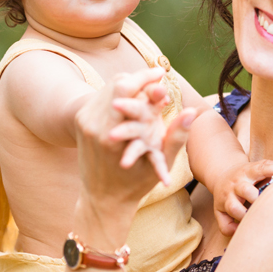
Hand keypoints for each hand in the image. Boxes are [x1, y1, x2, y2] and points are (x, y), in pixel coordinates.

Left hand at [75, 68, 195, 221]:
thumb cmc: (134, 185)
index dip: (145, 76)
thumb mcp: (158, 163)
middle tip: (158, 80)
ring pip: (108, 87)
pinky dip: (119, 94)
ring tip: (149, 89)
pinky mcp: (81, 120)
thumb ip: (177, 136)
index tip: (162, 73)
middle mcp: (94, 124)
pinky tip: (134, 98)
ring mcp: (84, 121)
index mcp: (112, 134)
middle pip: (117, 83)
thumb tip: (191, 111)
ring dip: (130, 85)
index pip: (125, 87)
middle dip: (139, 79)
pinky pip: (102, 96)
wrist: (101, 198)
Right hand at [212, 159, 272, 235]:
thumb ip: (272, 168)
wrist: (221, 176)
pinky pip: (225, 225)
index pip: (259, 169)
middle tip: (268, 205)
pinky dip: (234, 230)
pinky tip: (244, 230)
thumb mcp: (257, 167)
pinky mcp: (219, 211)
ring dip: (245, 216)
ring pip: (233, 208)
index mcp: (247, 172)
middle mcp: (236, 184)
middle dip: (256, 198)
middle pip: (245, 190)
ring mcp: (226, 197)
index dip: (271, 171)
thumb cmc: (247, 176)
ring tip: (256, 220)